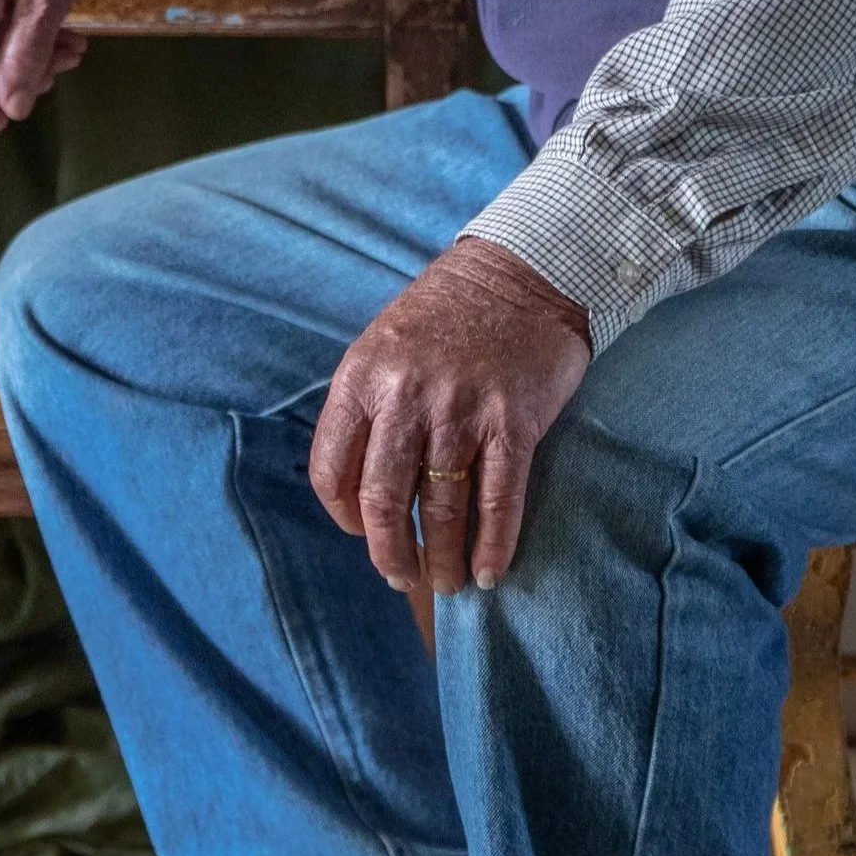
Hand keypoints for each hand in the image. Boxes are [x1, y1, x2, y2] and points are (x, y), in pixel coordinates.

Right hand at [0, 0, 97, 127]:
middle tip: (60, 71)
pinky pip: (2, 18)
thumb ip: (27, 54)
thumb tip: (11, 106)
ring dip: (31, 53)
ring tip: (74, 50)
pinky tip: (66, 36)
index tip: (4, 122)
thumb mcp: (49, 0)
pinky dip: (32, 33)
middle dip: (15, 73)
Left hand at [309, 237, 591, 595]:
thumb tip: (361, 490)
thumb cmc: (448, 314)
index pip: (333, 470)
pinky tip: (490, 570)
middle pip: (385, 501)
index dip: (343, 516)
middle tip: (401, 577)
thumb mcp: (384, 346)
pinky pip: (499, 500)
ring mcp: (463, 410)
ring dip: (442, 559)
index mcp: (363, 377)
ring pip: (442, 510)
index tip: (360, 531)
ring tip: (447, 583)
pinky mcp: (515, 422)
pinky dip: (494, 545)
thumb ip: (368, 408)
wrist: (522, 272)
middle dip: (390, 554)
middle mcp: (407, 396)